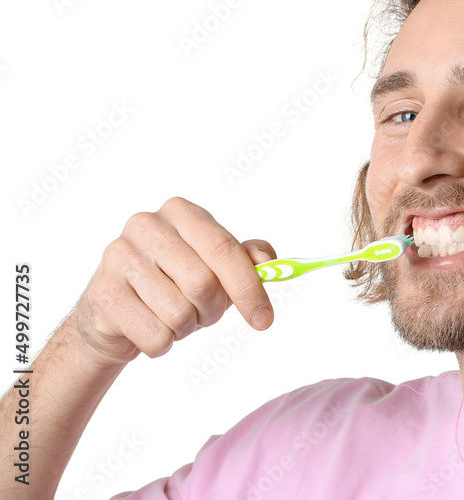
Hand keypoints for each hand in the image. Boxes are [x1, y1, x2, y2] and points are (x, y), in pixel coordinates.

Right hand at [71, 196, 276, 367]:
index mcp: (181, 212)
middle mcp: (146, 225)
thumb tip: (268, 263)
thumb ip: (246, 259)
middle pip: (203, 283)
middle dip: (213, 311)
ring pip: (179, 314)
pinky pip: (155, 336)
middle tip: (204, 314)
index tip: (264, 318)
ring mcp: (118, 257)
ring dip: (186, 328)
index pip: (224, 249)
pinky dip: (162, 344)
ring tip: (173, 318)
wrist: (114, 313)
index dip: (249, 287)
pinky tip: (149, 328)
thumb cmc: (173, 284)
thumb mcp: (214, 267)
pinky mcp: (102, 294)